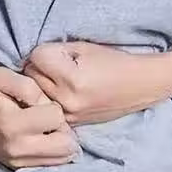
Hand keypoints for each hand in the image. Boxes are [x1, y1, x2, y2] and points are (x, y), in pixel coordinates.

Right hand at [0, 67, 79, 168]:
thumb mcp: (2, 75)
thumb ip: (29, 87)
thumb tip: (48, 105)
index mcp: (12, 124)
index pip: (57, 117)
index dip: (52, 105)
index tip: (37, 102)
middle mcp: (16, 148)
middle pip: (65, 144)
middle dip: (61, 127)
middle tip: (46, 116)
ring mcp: (17, 161)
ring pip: (62, 158)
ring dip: (58, 140)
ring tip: (44, 127)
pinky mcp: (17, 166)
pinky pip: (51, 164)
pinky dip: (52, 151)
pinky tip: (41, 137)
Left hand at [24, 41, 171, 124]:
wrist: (141, 86)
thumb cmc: (114, 61)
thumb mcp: (83, 48)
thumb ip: (55, 51)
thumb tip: (32, 57)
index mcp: (72, 79)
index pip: (36, 58)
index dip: (45, 50)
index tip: (58, 52)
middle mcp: (67, 100)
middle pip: (31, 77)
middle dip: (39, 67)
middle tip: (56, 64)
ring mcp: (69, 115)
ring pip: (35, 94)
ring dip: (41, 84)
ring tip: (57, 78)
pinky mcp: (71, 123)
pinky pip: (47, 107)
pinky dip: (49, 98)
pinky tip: (61, 92)